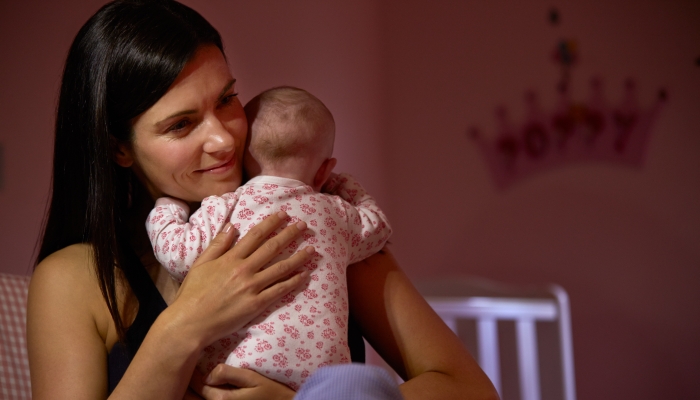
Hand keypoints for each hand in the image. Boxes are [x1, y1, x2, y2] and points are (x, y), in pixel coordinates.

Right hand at [168, 210, 314, 348]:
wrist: (190, 322)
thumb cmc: (192, 294)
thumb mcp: (200, 264)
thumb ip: (218, 244)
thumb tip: (231, 226)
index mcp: (230, 258)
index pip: (256, 235)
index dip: (271, 223)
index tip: (284, 215)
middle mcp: (244, 269)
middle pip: (272, 248)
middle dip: (289, 235)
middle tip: (304, 226)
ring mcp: (252, 287)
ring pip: (280, 268)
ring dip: (298, 257)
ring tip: (312, 249)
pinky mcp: (256, 304)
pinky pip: (279, 290)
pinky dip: (293, 282)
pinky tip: (305, 275)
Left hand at [190, 364, 294, 399]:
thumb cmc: (270, 391)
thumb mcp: (252, 378)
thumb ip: (229, 374)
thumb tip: (208, 375)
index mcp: (221, 399)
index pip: (197, 385)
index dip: (192, 372)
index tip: (190, 357)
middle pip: (193, 397)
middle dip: (188, 383)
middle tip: (187, 367)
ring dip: (193, 391)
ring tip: (192, 376)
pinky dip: (202, 396)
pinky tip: (203, 387)